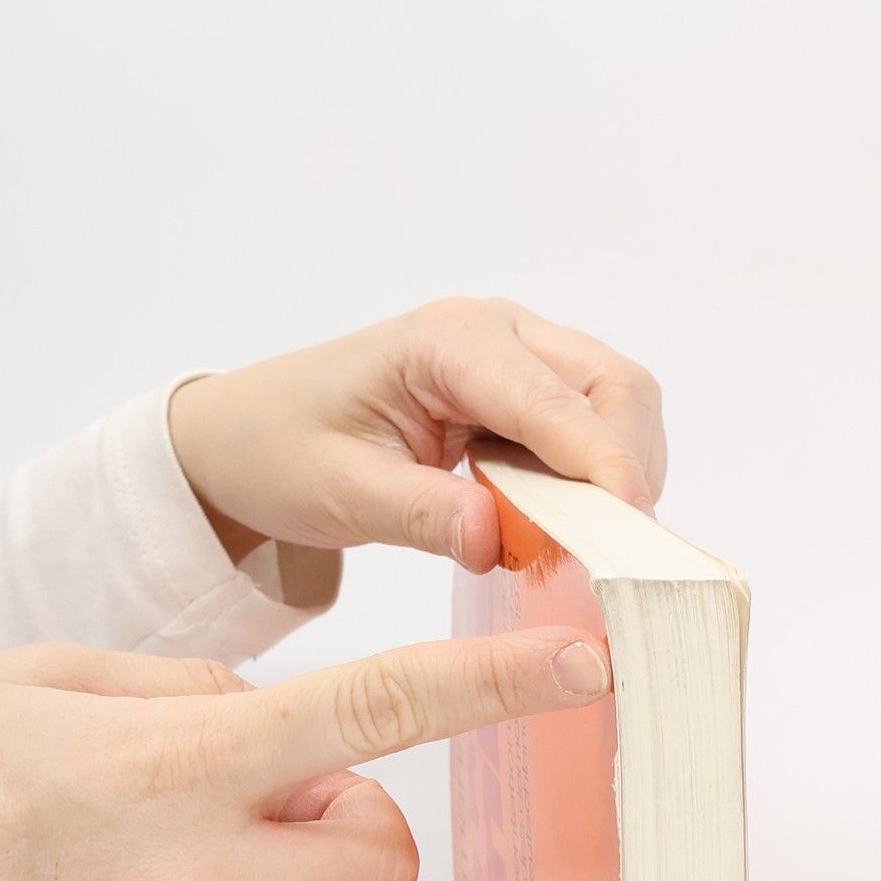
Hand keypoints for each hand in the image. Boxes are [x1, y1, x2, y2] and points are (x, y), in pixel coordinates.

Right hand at [0, 628, 610, 880]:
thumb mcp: (55, 676)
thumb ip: (203, 697)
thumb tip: (301, 747)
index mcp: (172, 759)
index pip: (377, 711)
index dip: (497, 683)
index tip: (587, 663)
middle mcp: (180, 879)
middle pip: (381, 863)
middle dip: (351, 830)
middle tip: (263, 805)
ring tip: (165, 878)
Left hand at [168, 297, 666, 571]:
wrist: (249, 435)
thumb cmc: (282, 450)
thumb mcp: (340, 492)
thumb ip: (420, 514)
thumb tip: (495, 541)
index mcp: (449, 341)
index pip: (553, 400)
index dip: (602, 463)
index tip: (631, 528)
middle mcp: (498, 332)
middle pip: (614, 385)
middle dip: (627, 464)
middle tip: (614, 548)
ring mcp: (520, 356)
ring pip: (617, 402)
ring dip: (618, 471)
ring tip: (581, 538)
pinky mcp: (527, 389)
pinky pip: (593, 425)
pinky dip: (597, 475)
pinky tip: (560, 519)